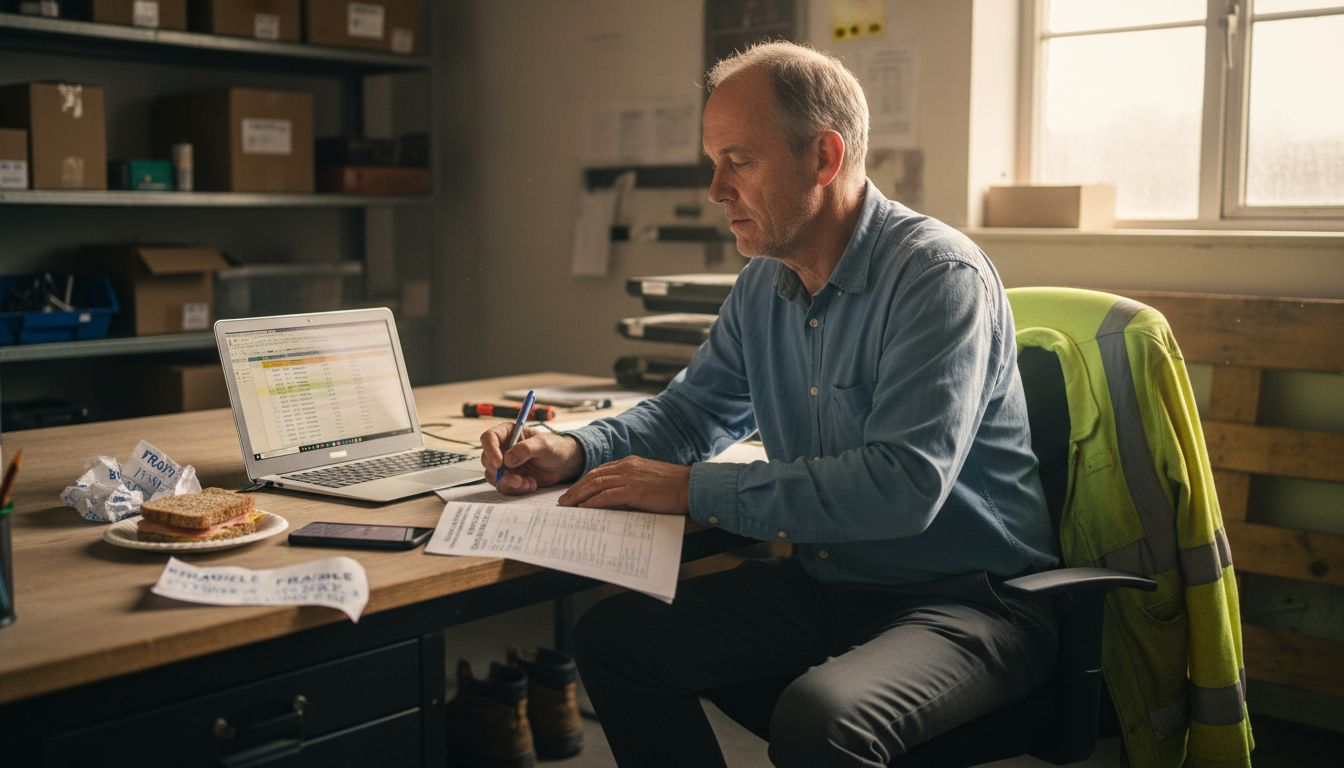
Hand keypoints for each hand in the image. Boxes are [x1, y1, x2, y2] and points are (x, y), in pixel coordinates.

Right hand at [480, 425, 583, 493]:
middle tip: (516, 478)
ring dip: (509, 483)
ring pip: (493, 476)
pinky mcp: (510, 479)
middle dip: (499, 472)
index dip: (490, 450)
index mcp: (507, 433)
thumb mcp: (544, 444)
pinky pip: (504, 486)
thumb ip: (526, 449)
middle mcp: (503, 449)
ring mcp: (505, 465)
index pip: (488, 438)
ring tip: (528, 483)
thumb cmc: (555, 447)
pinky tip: (531, 484)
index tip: (499, 462)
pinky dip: (516, 489)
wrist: (564, 464)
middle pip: (487, 460)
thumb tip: (508, 459)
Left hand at [557, 456, 689, 515]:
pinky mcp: (634, 491)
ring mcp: (630, 478)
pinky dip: (592, 502)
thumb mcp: (649, 480)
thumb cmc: (674, 486)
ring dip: (578, 496)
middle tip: (563, 501)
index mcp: (630, 463)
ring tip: (567, 507)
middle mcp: (627, 467)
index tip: (574, 492)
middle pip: (593, 476)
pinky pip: (606, 496)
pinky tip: (583, 509)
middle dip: (576, 489)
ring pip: (596, 485)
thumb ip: (633, 484)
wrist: (691, 486)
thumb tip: (618, 498)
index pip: (600, 471)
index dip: (584, 482)